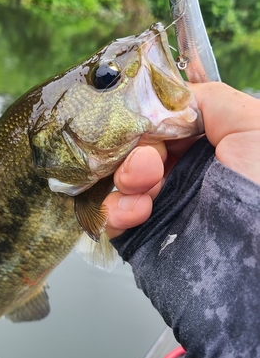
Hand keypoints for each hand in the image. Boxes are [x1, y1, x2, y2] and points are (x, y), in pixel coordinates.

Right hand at [104, 82, 259, 237]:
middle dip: (133, 153)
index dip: (146, 122)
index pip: (158, 122)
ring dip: (123, 180)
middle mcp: (180, 171)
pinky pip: (112, 216)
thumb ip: (206, 98)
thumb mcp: (251, 123)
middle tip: (148, 165)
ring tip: (142, 192)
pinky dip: (115, 211)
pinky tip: (137, 213)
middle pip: (133, 149)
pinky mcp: (144, 233)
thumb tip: (161, 99)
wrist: (255, 260)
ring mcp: (161, 202)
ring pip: (118, 180)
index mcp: (203, 144)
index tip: (147, 128)